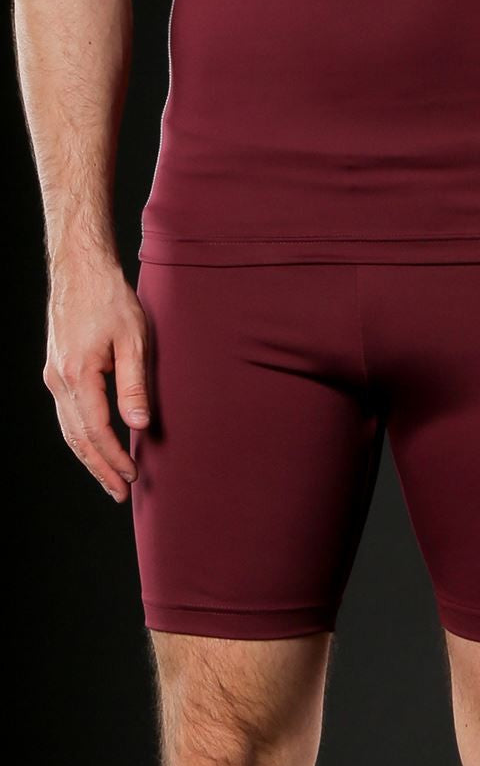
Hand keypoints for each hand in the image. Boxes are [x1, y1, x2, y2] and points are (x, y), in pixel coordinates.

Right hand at [43, 254, 150, 501]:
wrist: (81, 271)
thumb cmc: (111, 301)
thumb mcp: (134, 341)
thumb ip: (135, 386)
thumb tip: (140, 425)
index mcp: (78, 376)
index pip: (96, 432)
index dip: (114, 459)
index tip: (132, 477)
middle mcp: (59, 381)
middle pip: (77, 439)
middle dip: (99, 469)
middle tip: (119, 493)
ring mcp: (54, 376)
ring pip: (68, 429)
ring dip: (88, 457)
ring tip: (108, 478)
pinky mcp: (56, 371)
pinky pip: (66, 414)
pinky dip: (80, 436)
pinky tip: (95, 445)